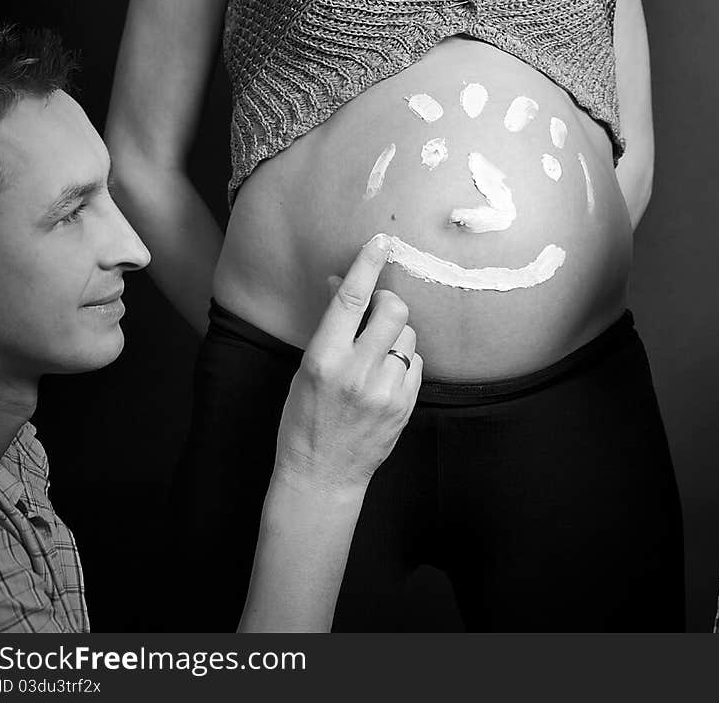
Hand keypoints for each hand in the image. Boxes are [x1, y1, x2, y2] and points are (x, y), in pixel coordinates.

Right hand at [272, 235, 421, 496]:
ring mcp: (385, 392)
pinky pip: (415, 364)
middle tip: (378, 310)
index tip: (380, 241)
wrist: (320, 476)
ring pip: (408, 336)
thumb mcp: (306, 368)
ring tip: (376, 355)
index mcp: (324, 359)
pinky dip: (403, 361)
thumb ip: (330, 327)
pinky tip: (385, 377)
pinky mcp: (405, 407)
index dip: (367, 265)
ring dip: (396, 335)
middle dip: (388, 302)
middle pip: (393, 311)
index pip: (350, 300)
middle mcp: (357, 373)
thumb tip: (342, 283)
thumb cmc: (304, 419)